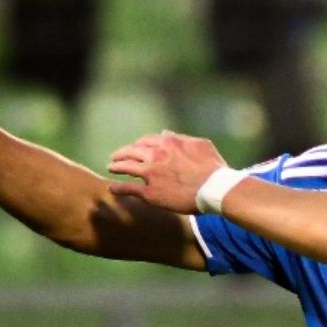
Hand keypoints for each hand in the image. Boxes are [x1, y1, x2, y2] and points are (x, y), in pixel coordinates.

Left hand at [108, 131, 230, 213]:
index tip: (136, 148)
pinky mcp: (150, 193)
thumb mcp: (201, 144)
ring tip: (111, 167)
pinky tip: (112, 188)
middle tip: (116, 156)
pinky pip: (129, 188)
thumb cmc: (213, 168)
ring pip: (126, 167)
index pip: (146, 140)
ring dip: (117, 166)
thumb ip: (181, 138)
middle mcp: (156, 155)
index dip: (139, 144)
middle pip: (132, 151)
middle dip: (123, 153)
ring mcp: (151, 174)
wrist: (215, 189)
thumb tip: (165, 133)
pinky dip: (119, 188)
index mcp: (168, 142)